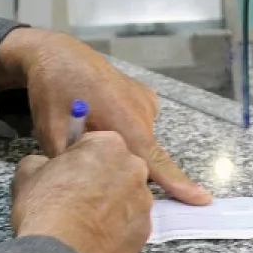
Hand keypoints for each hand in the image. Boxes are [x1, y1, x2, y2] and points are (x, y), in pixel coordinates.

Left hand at [0, 28, 210, 205]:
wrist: (57, 53)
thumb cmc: (52, 90)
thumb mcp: (51, 130)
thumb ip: (71, 162)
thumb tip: (80, 188)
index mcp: (124, 119)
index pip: (155, 160)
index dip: (177, 182)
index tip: (202, 199)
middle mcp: (142, 110)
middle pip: (142, 155)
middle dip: (122, 164)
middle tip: (87, 151)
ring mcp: (146, 101)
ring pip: (139, 141)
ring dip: (120, 145)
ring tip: (88, 129)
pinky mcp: (145, 95)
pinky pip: (139, 126)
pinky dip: (125, 130)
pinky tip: (102, 117)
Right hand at [11, 132, 152, 252]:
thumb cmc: (45, 207)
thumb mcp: (28, 172)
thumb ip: (41, 160)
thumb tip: (44, 165)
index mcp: (109, 144)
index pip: (95, 144)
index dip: (79, 159)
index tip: (67, 175)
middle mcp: (135, 167)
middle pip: (117, 169)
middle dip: (101, 179)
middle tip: (77, 198)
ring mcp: (144, 200)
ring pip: (127, 197)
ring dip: (112, 204)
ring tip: (87, 221)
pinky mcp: (146, 229)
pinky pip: (131, 223)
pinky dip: (118, 228)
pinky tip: (98, 236)